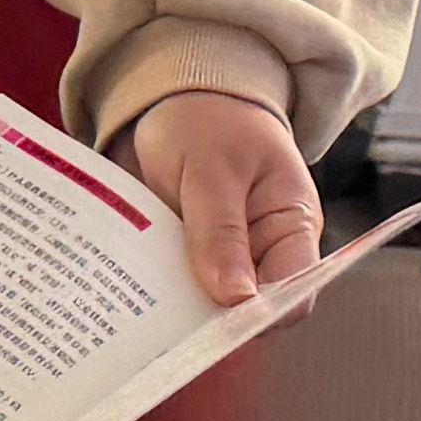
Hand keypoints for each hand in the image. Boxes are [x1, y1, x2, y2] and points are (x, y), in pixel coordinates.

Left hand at [122, 90, 319, 302]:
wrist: (175, 99)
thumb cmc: (210, 121)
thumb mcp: (213, 168)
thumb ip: (221, 231)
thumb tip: (236, 297)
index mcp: (291, 226)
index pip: (294, 294)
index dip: (262, 315)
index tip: (218, 321)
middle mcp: (263, 252)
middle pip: (248, 311)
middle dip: (211, 318)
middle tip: (167, 315)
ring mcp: (224, 259)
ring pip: (206, 307)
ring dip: (176, 309)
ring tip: (140, 302)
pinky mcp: (188, 260)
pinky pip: (175, 291)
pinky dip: (154, 293)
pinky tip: (126, 290)